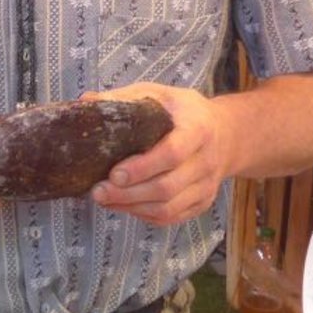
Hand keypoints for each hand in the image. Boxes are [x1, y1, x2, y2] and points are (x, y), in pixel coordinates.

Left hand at [86, 83, 235, 224]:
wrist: (226, 134)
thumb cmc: (182, 112)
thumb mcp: (158, 94)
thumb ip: (124, 98)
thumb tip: (85, 101)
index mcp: (198, 129)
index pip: (172, 153)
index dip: (142, 167)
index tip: (114, 173)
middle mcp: (206, 160)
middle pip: (167, 186)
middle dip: (128, 193)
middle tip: (97, 191)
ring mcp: (207, 185)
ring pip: (168, 207)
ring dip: (132, 207)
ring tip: (104, 200)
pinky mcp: (202, 202)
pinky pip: (171, 217)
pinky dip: (143, 215)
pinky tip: (122, 206)